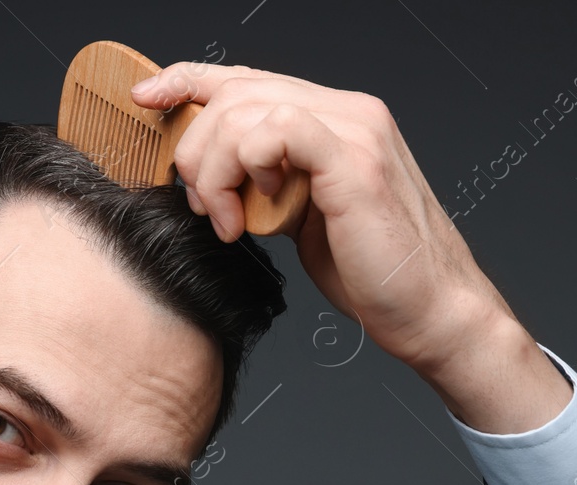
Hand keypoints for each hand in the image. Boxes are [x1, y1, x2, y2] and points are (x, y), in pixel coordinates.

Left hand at [129, 63, 516, 376]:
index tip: (145, 99)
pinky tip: (255, 214)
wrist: (431, 312)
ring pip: (245, 110)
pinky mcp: (355, 160)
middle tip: (203, 205)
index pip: (247, 80)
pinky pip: (275, 131)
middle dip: (196, 148)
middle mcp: (347, 112)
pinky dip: (247, 169)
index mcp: (334, 120)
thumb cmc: (373, 274)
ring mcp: (354, 131)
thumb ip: (269, 184)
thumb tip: (217, 179)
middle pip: (235, 91)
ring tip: (228, 221)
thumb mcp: (302, 219)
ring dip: (215, 169)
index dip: (188, 80)